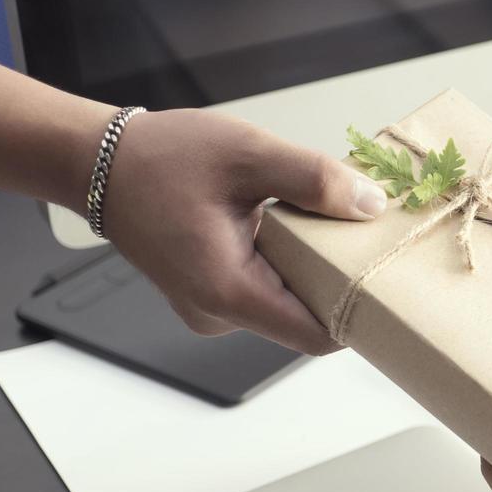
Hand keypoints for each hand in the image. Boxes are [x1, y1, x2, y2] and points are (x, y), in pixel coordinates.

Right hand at [104, 108, 387, 354]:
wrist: (98, 162)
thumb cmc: (163, 157)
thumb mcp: (248, 154)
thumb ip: (314, 180)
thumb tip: (372, 206)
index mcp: (229, 292)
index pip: (319, 336)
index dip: (362, 314)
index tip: (393, 282)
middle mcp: (220, 314)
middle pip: (309, 319)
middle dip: (344, 282)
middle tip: (374, 239)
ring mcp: (214, 308)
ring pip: (290, 301)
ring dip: (316, 267)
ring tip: (334, 224)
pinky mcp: (213, 293)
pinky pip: (269, 288)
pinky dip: (291, 261)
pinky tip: (299, 225)